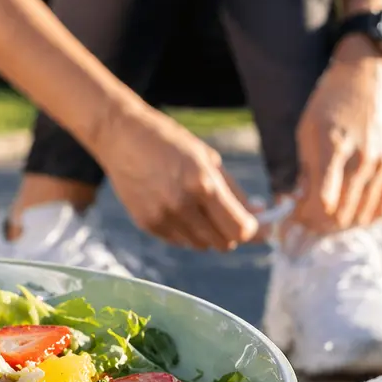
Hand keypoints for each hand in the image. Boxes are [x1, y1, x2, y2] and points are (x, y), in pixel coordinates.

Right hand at [96, 104, 258, 250]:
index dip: (252, 230)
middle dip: (230, 232)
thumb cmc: (169, 142)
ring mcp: (162, 217)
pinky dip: (185, 230)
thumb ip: (234, 192)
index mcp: (202, 184)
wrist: (121, 136)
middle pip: (223, 243)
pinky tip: (176, 206)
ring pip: (201, 245)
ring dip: (207, 232)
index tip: (255, 224)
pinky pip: (179, 240)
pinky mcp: (147, 224)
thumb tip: (260, 214)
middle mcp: (182, 205)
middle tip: (226, 215)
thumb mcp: (208, 159)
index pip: (239, 229)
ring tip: (196, 206)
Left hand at [295, 35, 381, 231]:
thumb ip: (305, 171)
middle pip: (341, 215)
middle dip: (319, 225)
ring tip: (324, 219)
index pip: (323, 201)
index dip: (305, 217)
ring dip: (340, 226)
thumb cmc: (328, 105)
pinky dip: (363, 219)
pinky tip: (348, 213)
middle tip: (306, 222)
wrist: (365, 80)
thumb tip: (299, 204)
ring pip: (361, 217)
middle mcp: (363, 159)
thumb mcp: (305, 133)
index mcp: (335, 148)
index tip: (293, 216)